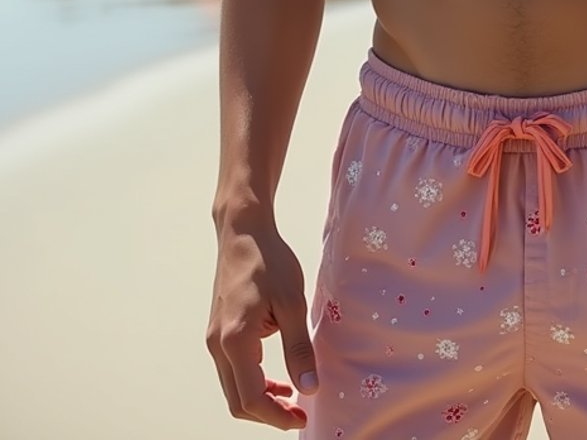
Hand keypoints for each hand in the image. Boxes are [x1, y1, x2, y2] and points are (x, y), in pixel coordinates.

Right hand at [207, 218, 318, 429]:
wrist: (243, 231)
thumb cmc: (269, 260)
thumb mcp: (292, 303)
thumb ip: (299, 349)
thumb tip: (310, 388)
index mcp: (234, 340)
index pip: (251, 398)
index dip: (277, 416)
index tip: (302, 418)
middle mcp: (217, 345)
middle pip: (238, 401)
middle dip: (268, 414)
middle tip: (299, 413)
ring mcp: (213, 338)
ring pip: (233, 388)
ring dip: (260, 399)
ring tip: (291, 397)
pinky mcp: (218, 331)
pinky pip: (232, 370)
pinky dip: (253, 381)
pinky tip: (277, 377)